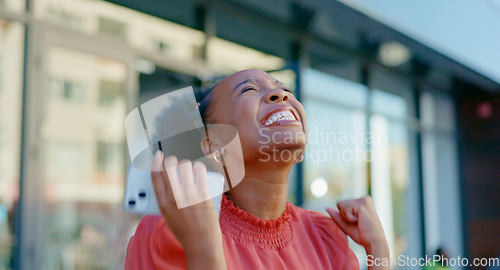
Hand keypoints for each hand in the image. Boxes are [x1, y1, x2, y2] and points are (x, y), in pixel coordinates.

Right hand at [151, 150, 225, 268]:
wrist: (201, 242)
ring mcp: (189, 195)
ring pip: (185, 166)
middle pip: (169, 167)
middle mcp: (174, 198)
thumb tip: (168, 180)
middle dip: (172, 161)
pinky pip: (199, 171)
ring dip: (186, 164)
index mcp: (162, 204)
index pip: (155, 176)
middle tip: (176, 165)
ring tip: (188, 169)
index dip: (155, 162)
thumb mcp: (167, 216)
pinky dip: (198, 167)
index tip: (158, 155)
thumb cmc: (185, 230)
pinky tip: (198, 169)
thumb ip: (165, 199)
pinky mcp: (203, 194)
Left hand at [326, 196, 388, 265]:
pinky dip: (349, 218)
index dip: (345, 216)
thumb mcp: (346, 224)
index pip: (342, 204)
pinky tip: (360, 221)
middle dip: (345, 216)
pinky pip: (345, 209)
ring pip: (341, 205)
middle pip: (340, 203)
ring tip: (359, 222)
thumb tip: (326, 207)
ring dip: (347, 217)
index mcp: (362, 201)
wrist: (374, 242)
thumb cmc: (362, 235)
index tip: (357, 222)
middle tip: (358, 223)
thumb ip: (337, 215)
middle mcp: (364, 198)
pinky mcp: (362, 204)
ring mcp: (364, 200)